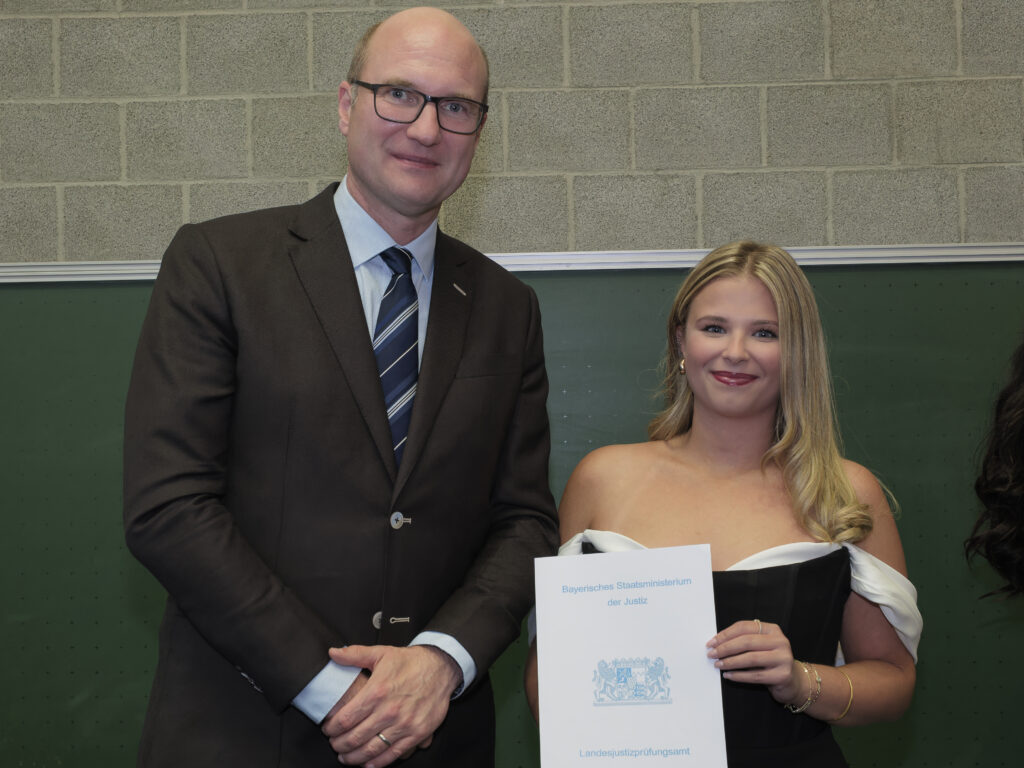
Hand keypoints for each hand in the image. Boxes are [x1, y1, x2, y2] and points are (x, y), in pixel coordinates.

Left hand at [321, 645, 461, 766]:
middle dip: (339, 745)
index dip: (332, 728)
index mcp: (377, 691)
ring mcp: (404, 724)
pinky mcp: (417, 733)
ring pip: (371, 749)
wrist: (440, 667)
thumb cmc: (411, 662)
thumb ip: (355, 654)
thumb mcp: (381, 653)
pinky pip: (393, 754)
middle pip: (355, 738)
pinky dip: (377, 763)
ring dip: (354, 757)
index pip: (345, 719)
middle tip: (335, 745)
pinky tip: (368, 763)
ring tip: (346, 757)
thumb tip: (333, 653)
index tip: (328, 729)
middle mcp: (389, 711)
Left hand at [706, 619, 802, 704]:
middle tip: (711, 654)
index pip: (744, 627)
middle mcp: (780, 641)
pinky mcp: (782, 675)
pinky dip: (739, 676)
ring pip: (750, 658)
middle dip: (725, 648)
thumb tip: (716, 642)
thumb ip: (744, 640)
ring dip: (730, 662)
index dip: (725, 634)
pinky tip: (728, 675)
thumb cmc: (770, 661)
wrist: (793, 681)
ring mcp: (783, 658)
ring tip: (718, 665)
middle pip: (746, 642)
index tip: (711, 642)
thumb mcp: (760, 646)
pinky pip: (755, 675)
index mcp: (772, 629)